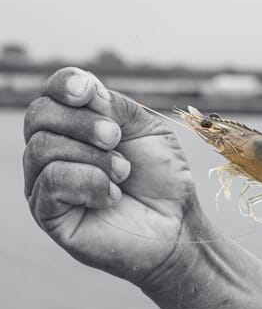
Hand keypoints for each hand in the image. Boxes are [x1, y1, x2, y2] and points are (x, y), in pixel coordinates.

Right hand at [23, 67, 199, 284]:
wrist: (176, 225)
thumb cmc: (162, 178)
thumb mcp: (147, 130)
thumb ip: (115, 106)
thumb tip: (82, 92)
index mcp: (77, 125)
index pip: (52, 93)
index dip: (64, 84)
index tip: (87, 92)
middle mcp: (53, 150)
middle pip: (38, 114)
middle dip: (82, 122)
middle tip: (115, 139)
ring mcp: (45, 182)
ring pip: (42, 147)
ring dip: (93, 157)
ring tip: (123, 173)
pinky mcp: (47, 213)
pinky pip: (49, 181)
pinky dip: (89, 183)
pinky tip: (112, 196)